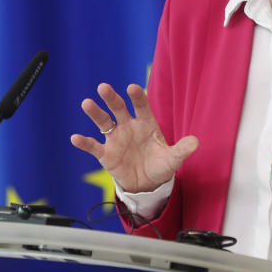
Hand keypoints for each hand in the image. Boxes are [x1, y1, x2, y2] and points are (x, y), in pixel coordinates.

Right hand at [70, 83, 198, 193]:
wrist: (147, 183)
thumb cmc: (160, 165)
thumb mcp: (173, 159)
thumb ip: (182, 149)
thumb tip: (196, 142)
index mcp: (146, 123)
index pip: (141, 106)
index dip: (137, 97)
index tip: (132, 88)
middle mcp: (128, 126)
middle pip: (118, 108)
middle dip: (112, 98)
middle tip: (103, 87)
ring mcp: (116, 139)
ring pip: (104, 122)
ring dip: (95, 113)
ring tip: (87, 104)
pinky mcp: (106, 154)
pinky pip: (93, 146)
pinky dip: (84, 142)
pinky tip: (75, 138)